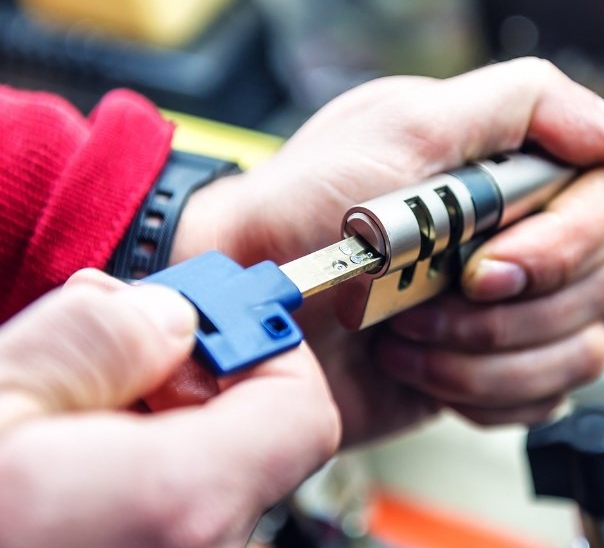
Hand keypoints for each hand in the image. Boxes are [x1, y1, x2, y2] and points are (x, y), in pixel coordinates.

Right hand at [0, 270, 338, 547]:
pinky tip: (69, 472)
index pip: (302, 411)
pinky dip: (142, 479)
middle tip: (112, 363)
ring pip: (211, 478)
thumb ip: (94, 340)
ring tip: (69, 423)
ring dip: (157, 430)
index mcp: (178, 506)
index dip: (263, 350)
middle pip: (254, 440)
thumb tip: (169, 315)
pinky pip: (178, 520)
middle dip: (192, 384)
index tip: (210, 322)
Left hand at [173, 57, 603, 443]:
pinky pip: (537, 398)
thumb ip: (521, 106)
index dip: (569, 242)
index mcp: (506, 175)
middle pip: (603, 283)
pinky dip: (476, 391)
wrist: (251, 301)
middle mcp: (513, 238)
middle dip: (508, 311)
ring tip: (404, 332)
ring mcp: (501, 311)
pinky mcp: (482, 370)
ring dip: (482, 355)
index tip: (489, 266)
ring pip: (575, 350)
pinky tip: (417, 366)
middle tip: (429, 297)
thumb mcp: (401, 125)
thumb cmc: (299, 210)